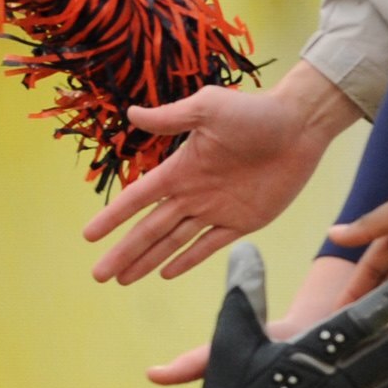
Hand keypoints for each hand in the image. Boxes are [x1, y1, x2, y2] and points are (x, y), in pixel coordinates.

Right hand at [82, 63, 358, 285]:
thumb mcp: (208, 107)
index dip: (112, 218)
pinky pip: (209, 246)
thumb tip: (132, 115)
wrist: (300, 126)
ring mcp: (216, 210)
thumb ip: (170, 118)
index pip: (137, 199)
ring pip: (173, 242)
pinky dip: (187, 260)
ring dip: (147, 261)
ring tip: (123, 280)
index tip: (88, 237)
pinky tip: (165, 274)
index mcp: (179, 169)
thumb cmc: (255, 111)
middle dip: (123, 253)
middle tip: (98, 276)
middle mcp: (192, 193)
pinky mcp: (244, 222)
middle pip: (149, 230)